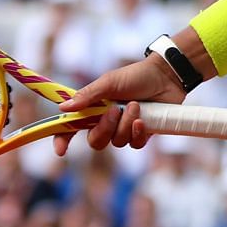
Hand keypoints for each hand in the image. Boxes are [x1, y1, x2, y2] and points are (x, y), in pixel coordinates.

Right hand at [52, 55, 185, 154]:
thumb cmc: (136, 75)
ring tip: (136, 105)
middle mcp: (107, 121)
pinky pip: (134, 145)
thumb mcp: (109, 82)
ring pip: (116, 142)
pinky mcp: (141, 134)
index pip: (72, 128)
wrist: (166, 76)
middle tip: (114, 111)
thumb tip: (63, 108)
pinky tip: (143, 121)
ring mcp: (124, 129)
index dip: (63, 140)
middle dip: (104, 129)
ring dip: (126, 124)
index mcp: (94, 108)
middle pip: (95, 141)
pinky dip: (137, 133)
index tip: (61, 151)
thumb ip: (88, 96)